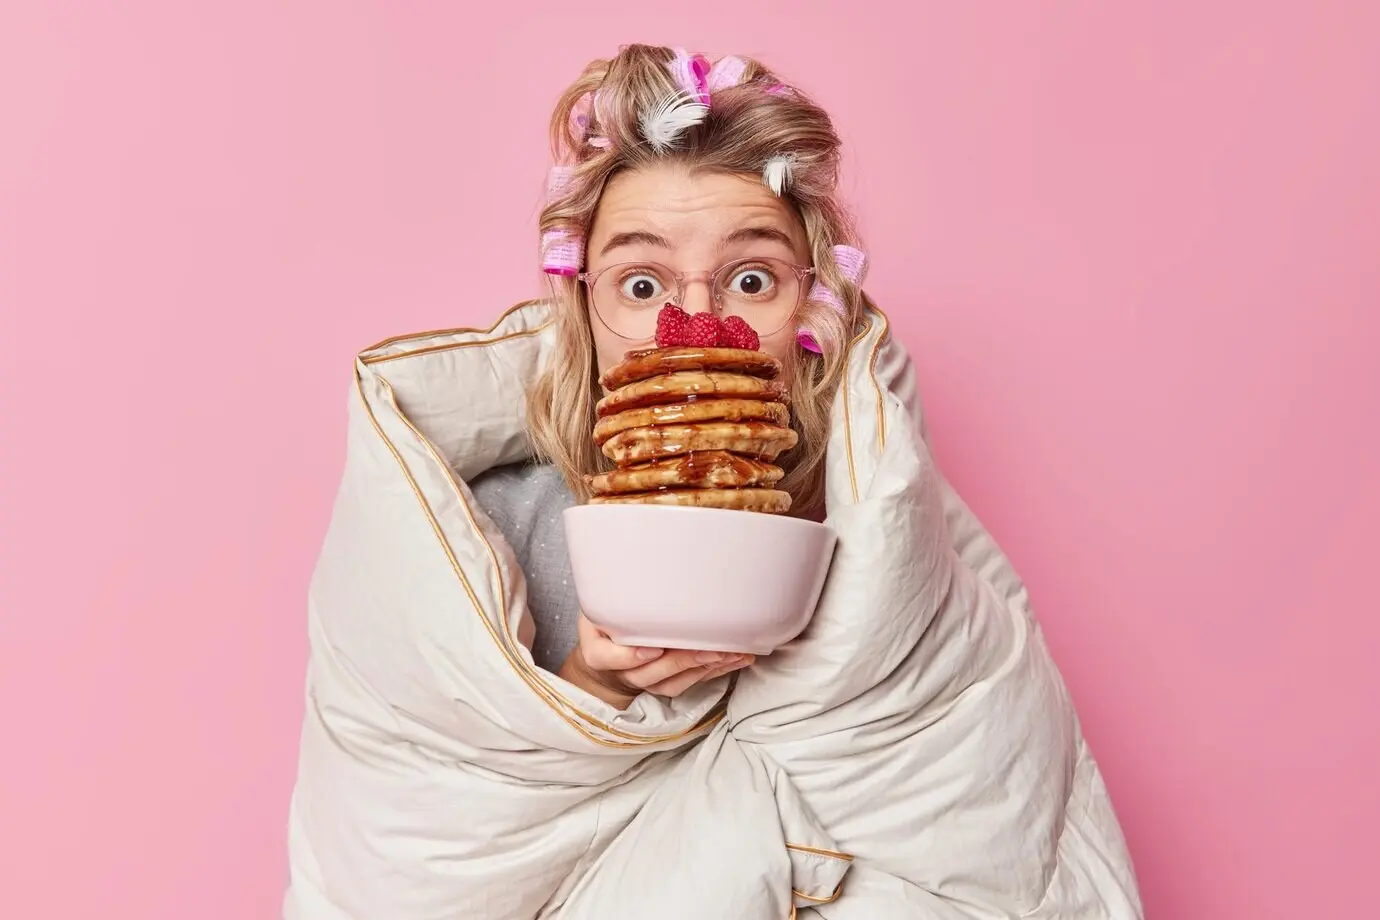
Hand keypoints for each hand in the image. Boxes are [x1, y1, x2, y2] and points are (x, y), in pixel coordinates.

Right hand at [557, 613, 753, 709]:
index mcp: (598, 652)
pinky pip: (690, 683)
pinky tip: (734, 659)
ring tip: (733, 654)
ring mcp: (646, 682)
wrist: (604, 658)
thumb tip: (642, 563)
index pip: (610, 658)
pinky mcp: (666, 684)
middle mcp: (623, 672)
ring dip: (706, 668)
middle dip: (686, 660)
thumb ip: (614, 594)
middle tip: (713, 648)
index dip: (632, 655)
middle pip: (653, 672)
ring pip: (675, 681)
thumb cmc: (603, 625)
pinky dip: (713, 672)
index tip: (654, 649)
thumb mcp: (597, 607)